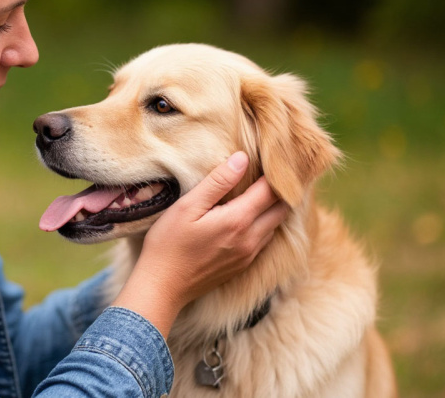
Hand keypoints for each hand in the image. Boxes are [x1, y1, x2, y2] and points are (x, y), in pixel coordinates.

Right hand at [110, 151, 288, 336]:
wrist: (162, 287)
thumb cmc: (168, 244)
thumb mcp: (187, 207)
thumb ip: (217, 183)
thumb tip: (242, 159)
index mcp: (238, 220)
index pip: (271, 190)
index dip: (276, 172)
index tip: (273, 158)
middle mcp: (250, 239)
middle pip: (281, 208)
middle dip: (281, 189)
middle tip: (275, 170)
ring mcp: (248, 255)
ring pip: (275, 224)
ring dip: (274, 207)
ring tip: (265, 189)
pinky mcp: (243, 265)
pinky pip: (265, 239)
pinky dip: (266, 223)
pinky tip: (252, 215)